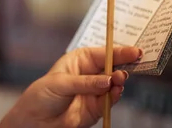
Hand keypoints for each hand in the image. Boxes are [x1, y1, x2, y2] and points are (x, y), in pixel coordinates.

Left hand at [0, 46, 141, 127]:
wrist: (36, 120)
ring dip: (119, 81)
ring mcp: (95, 91)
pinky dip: (115, 96)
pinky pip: (110, 100)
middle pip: (113, 66)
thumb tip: (108, 80)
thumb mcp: (61, 83)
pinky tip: (116, 91)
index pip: (103, 53)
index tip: (134, 51)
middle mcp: (90, 74)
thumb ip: (86, 82)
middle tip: (135, 62)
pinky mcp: (97, 108)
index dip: (119, 51)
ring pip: (114, 83)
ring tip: (120, 79)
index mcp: (80, 60)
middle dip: (124, 64)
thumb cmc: (43, 95)